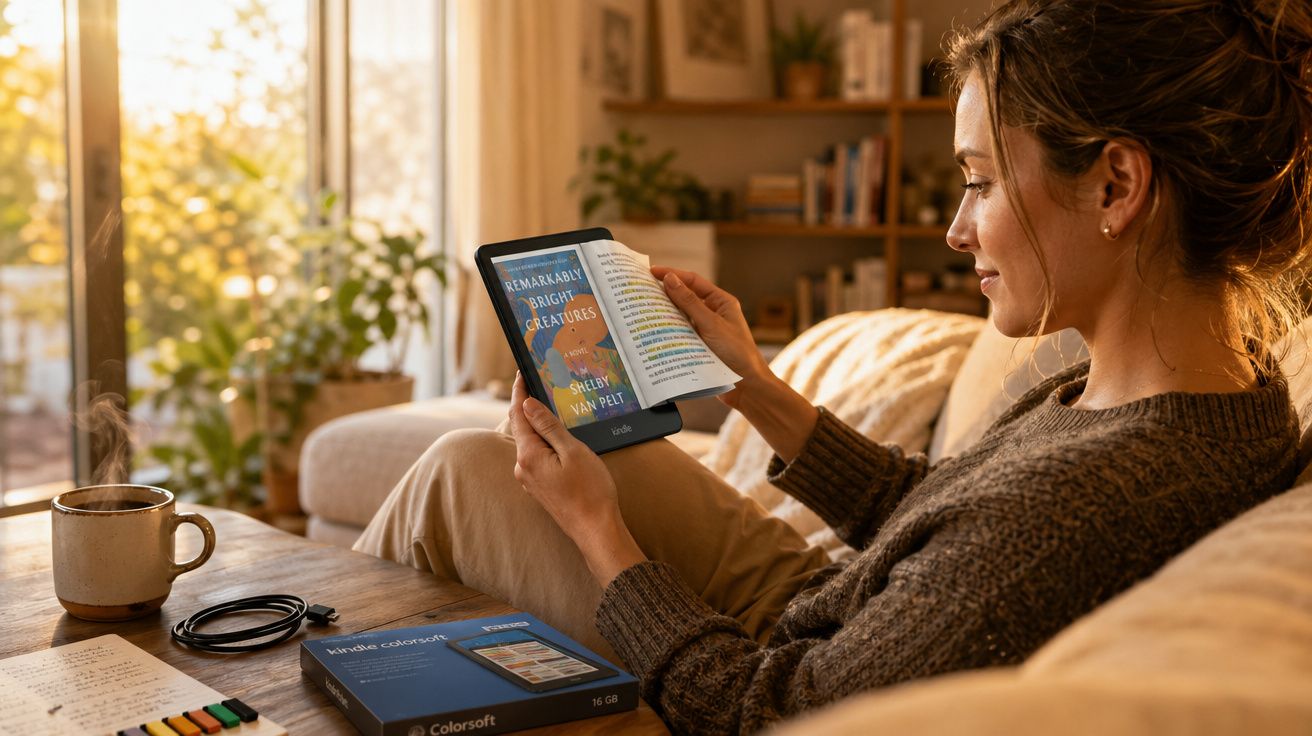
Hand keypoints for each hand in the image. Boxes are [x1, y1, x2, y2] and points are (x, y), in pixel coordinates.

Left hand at [508, 373, 646, 585]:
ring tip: (553, 407)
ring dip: (540, 426)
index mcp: (529, 456)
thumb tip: (528, 404)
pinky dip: (545, 443)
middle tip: (541, 384)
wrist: (596, 530)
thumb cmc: (590, 491)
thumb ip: (548, 427)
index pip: (518, 416)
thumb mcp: (573, 451)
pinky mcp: (540, 488)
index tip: (522, 373)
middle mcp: (523, 468)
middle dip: (530, 407)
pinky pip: (538, 457)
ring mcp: (530, 480)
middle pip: (522, 429)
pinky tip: (559, 438)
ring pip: (531, 444)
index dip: (520, 392)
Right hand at [650, 265, 773, 408]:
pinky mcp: (700, 346)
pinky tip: (655, 332)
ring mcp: (706, 330)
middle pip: (685, 298)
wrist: (747, 387)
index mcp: (721, 302)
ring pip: (681, 317)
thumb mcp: (711, 324)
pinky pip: (681, 334)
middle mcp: (714, 314)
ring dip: (665, 314)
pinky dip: (669, 332)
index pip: (693, 281)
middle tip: (643, 291)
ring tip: (645, 310)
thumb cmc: (738, 354)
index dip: (673, 274)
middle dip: (665, 294)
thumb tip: (671, 279)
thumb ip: (690, 302)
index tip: (652, 272)